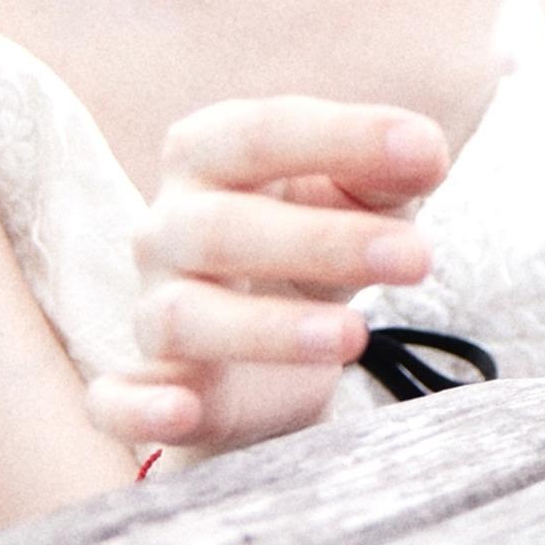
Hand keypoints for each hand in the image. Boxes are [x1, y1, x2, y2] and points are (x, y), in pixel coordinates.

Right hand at [86, 96, 448, 458]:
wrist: (264, 341)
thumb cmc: (313, 238)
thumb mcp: (356, 197)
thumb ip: (388, 170)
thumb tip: (426, 153)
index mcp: (208, 154)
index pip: (263, 132)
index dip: (343, 138)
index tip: (427, 153)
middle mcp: (166, 226)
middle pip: (223, 228)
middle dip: (323, 241)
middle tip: (418, 257)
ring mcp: (152, 308)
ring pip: (184, 316)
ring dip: (269, 328)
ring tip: (355, 334)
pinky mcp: (147, 389)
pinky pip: (117, 400)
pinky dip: (140, 409)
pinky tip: (184, 412)